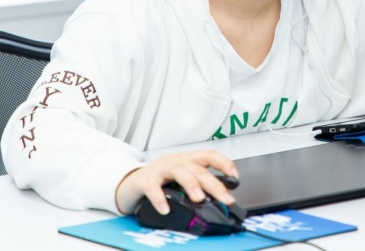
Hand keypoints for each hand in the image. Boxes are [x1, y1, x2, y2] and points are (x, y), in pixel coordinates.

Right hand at [115, 150, 238, 215]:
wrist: (129, 183)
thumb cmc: (159, 182)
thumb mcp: (180, 181)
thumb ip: (197, 187)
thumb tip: (219, 201)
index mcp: (187, 160)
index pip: (209, 155)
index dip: (224, 163)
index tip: (235, 177)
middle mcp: (175, 161)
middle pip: (198, 168)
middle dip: (214, 184)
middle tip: (225, 198)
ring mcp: (159, 169)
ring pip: (179, 171)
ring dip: (191, 184)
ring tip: (199, 198)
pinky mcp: (144, 180)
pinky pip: (153, 187)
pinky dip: (160, 198)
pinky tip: (165, 209)